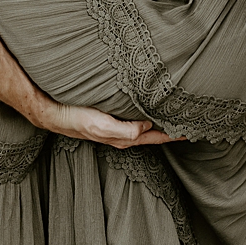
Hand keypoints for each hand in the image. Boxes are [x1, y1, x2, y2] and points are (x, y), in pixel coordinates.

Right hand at [31, 101, 176, 147]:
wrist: (54, 113)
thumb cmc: (76, 119)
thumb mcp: (102, 125)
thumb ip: (125, 129)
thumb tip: (147, 125)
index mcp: (124, 138)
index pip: (155, 137)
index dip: (173, 135)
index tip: (191, 131)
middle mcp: (123, 134)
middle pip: (153, 133)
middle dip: (170, 129)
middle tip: (190, 121)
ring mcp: (116, 126)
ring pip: (145, 124)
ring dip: (159, 120)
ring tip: (174, 114)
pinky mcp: (110, 117)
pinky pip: (134, 117)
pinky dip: (146, 113)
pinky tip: (149, 106)